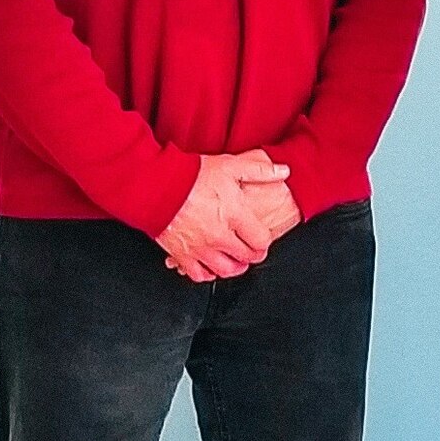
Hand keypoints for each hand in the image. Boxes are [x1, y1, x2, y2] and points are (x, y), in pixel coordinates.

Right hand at [157, 151, 292, 283]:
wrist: (154, 184)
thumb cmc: (191, 174)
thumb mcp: (230, 166)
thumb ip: (260, 170)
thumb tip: (285, 171)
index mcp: (234, 214)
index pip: (261, 240)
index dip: (264, 241)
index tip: (261, 239)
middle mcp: (219, 235)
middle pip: (246, 257)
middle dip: (252, 255)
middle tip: (250, 250)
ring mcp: (200, 247)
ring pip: (225, 270)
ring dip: (234, 267)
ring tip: (235, 260)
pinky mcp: (181, 254)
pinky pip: (199, 274)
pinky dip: (207, 273)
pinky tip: (210, 266)